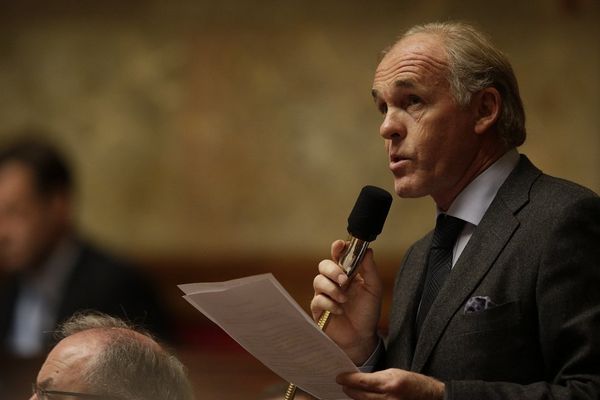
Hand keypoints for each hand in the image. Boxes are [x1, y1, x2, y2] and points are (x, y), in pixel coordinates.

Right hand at [310, 240, 382, 363]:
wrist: (362, 337)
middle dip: (333, 270)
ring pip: (318, 281)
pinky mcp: (318, 309)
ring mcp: (324, 294)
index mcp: (346, 273)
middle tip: (344, 280)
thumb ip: (370, 269)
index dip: (337, 248)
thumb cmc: (367, 312)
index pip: (338, 256)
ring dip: (332, 289)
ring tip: (344, 300)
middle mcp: (333, 281)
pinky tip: (340, 310)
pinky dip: (329, 304)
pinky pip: (317, 300)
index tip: (340, 245)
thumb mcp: (373, 289)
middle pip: (323, 265)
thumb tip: (367, 250)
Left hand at [336, 369, 444, 399]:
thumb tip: (361, 380)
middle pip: (361, 396)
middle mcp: (389, 398)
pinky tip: (362, 399)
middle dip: (350, 390)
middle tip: (343, 384)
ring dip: (356, 398)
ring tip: (350, 392)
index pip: (362, 382)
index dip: (349, 380)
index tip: (340, 377)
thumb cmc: (414, 383)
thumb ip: (377, 378)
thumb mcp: (395, 373)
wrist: (431, 397)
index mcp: (390, 384)